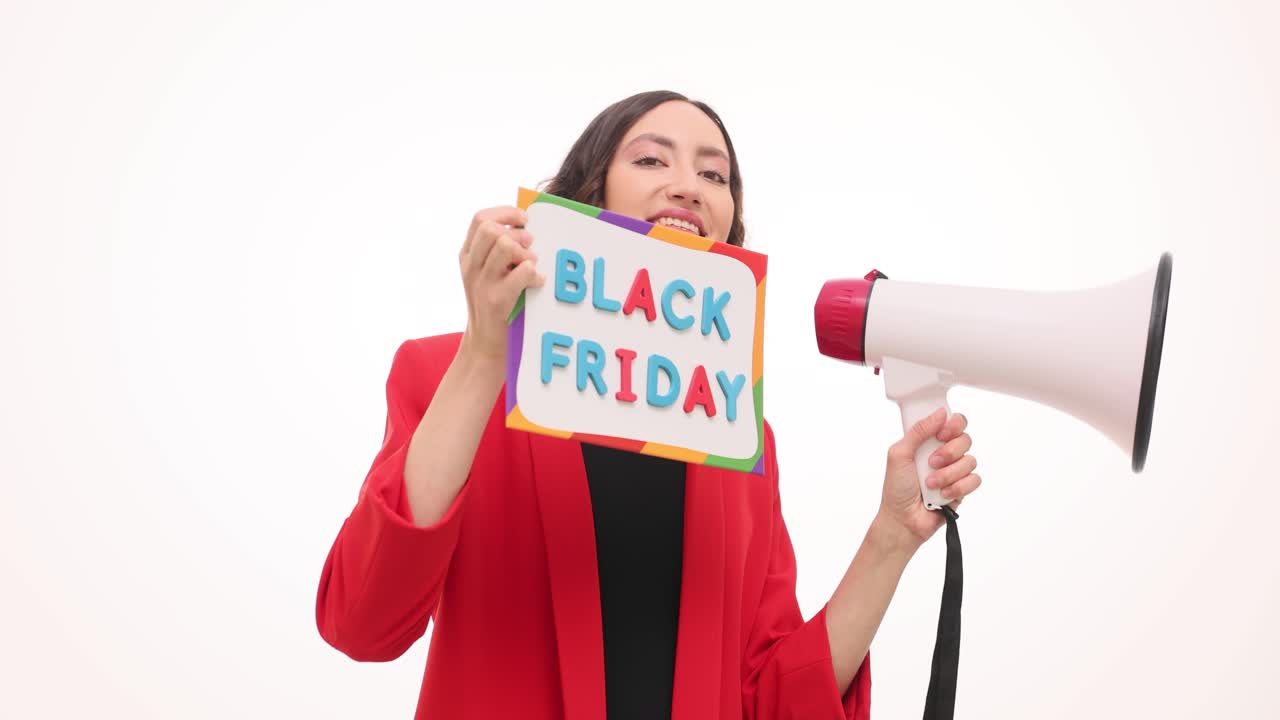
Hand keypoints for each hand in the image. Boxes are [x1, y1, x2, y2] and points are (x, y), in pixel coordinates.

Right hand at [457, 206, 544, 366]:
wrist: (485, 345)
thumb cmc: (495, 305)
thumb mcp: (487, 274)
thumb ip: (499, 252)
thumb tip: (529, 228)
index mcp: (467, 256)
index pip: (480, 218)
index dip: (505, 212)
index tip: (524, 219)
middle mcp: (470, 267)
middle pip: (490, 228)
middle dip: (516, 232)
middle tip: (530, 245)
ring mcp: (481, 283)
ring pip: (503, 245)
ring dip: (526, 252)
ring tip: (533, 265)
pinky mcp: (497, 300)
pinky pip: (521, 272)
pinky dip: (535, 274)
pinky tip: (538, 282)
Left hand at [876, 408, 981, 549]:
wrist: (903, 520)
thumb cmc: (896, 489)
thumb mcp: (899, 454)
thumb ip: (918, 431)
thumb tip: (939, 413)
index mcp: (929, 442)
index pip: (953, 422)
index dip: (953, 424)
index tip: (942, 434)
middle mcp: (944, 454)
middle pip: (965, 439)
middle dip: (949, 452)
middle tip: (932, 463)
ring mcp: (955, 471)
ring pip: (970, 461)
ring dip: (948, 474)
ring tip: (931, 485)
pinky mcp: (962, 489)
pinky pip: (974, 480)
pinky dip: (958, 488)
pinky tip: (943, 496)